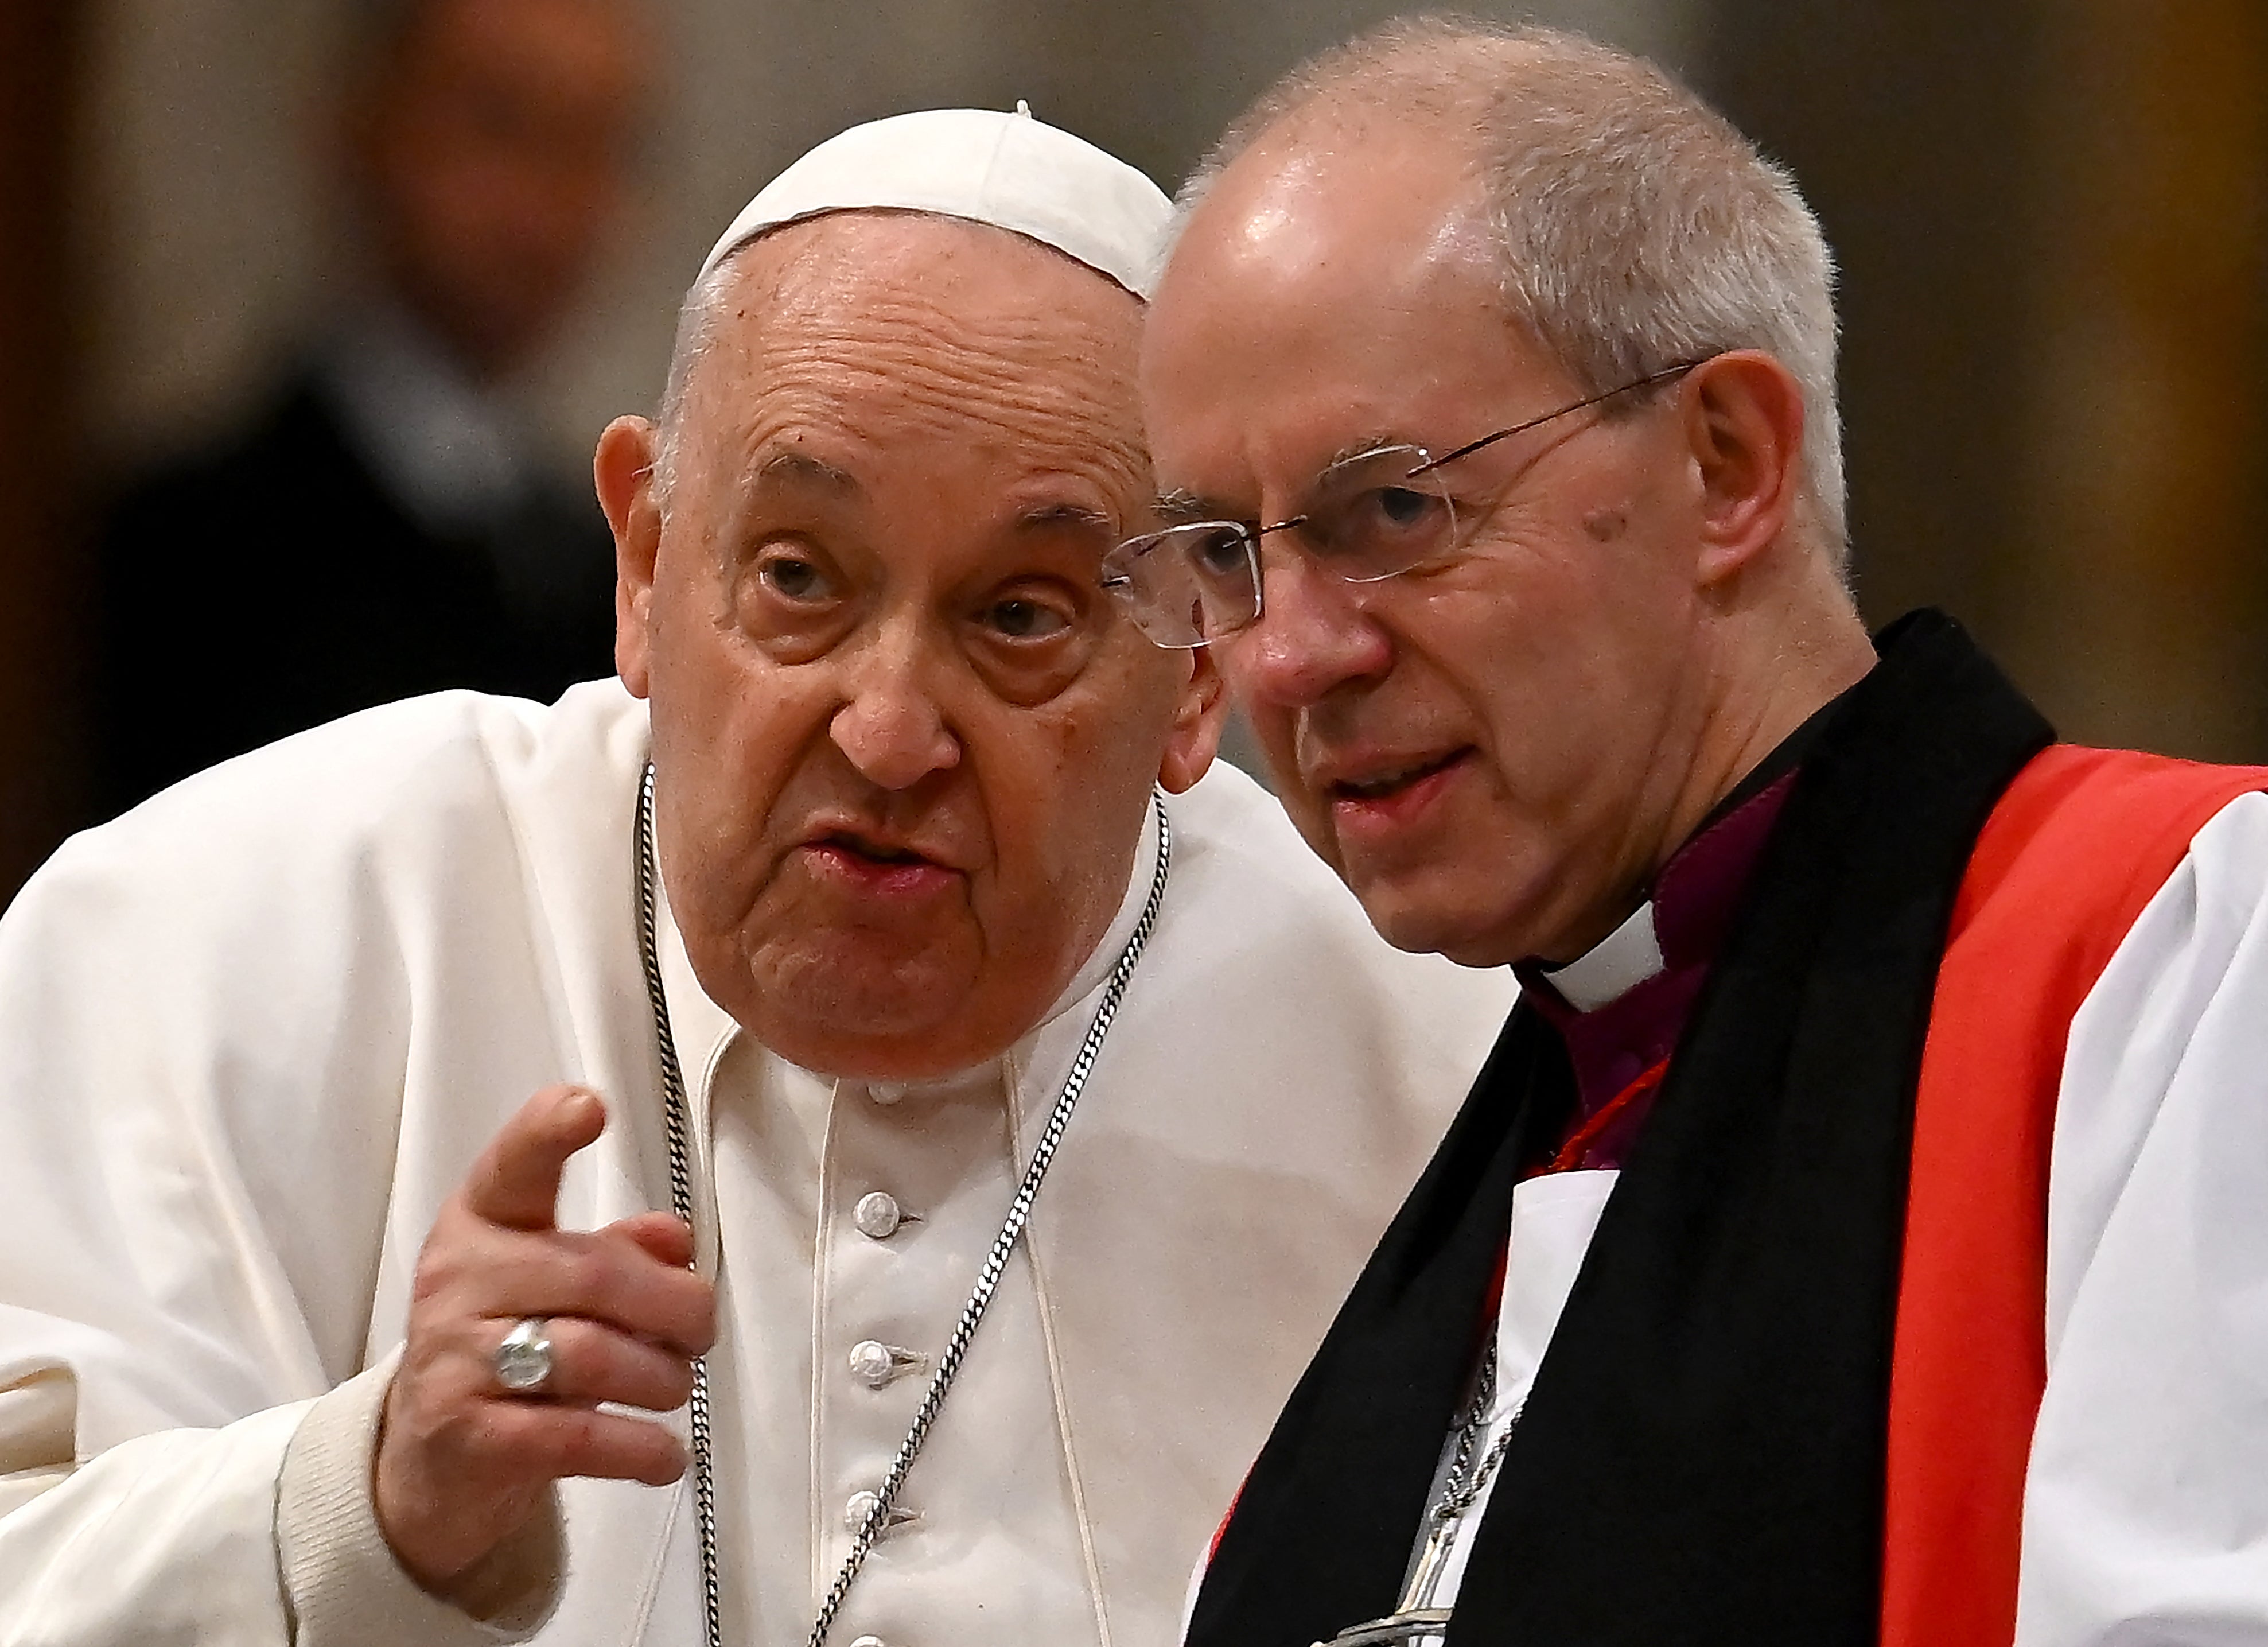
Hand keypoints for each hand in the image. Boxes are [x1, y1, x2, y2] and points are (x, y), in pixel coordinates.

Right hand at [375, 1085, 713, 1590]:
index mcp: (481, 1225)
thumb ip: (617, 1252)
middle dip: (675, 1305)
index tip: (589, 1105)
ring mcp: (455, 1362)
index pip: (510, 1168)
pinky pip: (576, 1436)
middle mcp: (456, 1281)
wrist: (431, 1463)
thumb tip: (676, 1236)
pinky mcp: (470, 1440)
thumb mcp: (555, 1287)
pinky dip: (638, 1447)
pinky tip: (667, 1456)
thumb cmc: (511, 1346)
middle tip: (702, 1332)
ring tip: (676, 1388)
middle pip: (594, 1274)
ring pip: (590, 1354)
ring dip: (661, 1376)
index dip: (546, 1133)